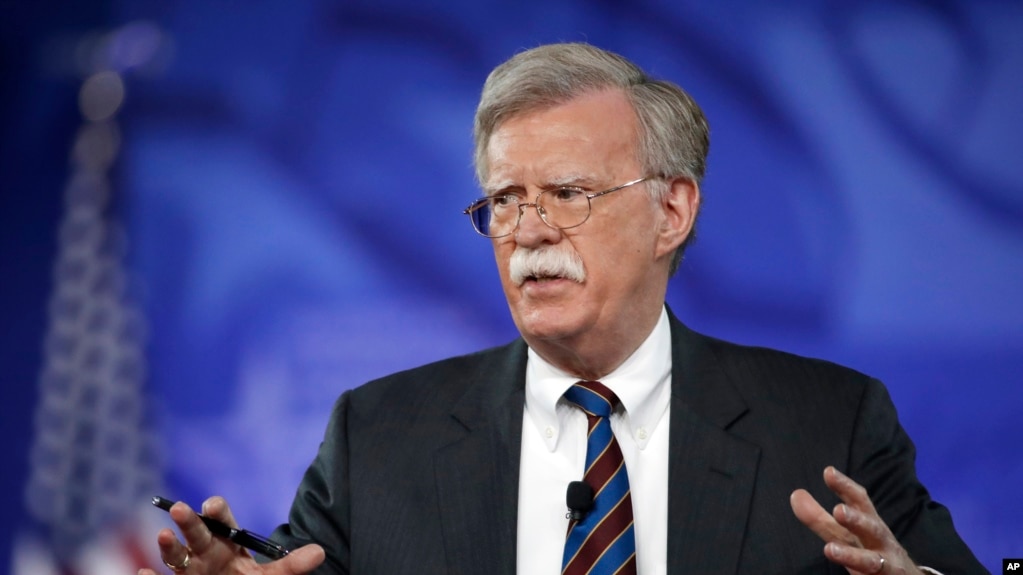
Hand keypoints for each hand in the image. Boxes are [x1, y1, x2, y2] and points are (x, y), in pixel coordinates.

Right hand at [138, 496, 324, 574]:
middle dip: (188, 521)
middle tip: (180, 508)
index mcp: (229, 541)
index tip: (211, 506)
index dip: (216, 510)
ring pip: (177, 556)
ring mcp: (191, 571)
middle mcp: (206, 552)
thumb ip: (292, 566)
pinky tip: (142, 573)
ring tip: (163, 536)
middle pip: (197, 533)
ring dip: (168, 546)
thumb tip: (319, 552)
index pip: (222, 519)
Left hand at [791, 466, 920, 574]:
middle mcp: (880, 542)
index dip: (845, 486)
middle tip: (838, 510)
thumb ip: (820, 518)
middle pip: (871, 528)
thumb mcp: (845, 534)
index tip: (829, 472)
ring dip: (852, 556)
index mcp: (869, 524)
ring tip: (829, 550)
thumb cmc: (871, 549)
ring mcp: (887, 565)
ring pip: (872, 561)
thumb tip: (795, 494)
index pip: (859, 501)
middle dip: (856, 519)